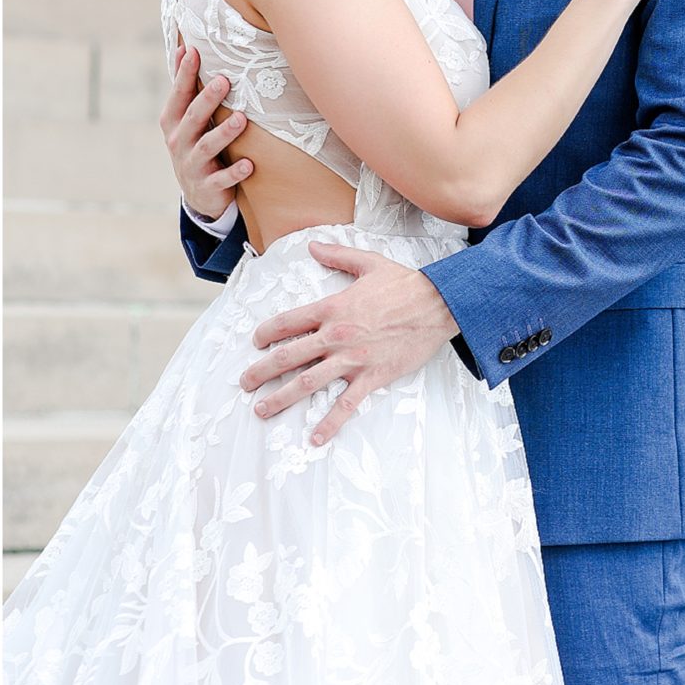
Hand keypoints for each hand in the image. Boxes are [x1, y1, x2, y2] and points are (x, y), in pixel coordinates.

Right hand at [159, 44, 253, 220]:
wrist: (197, 194)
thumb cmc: (195, 143)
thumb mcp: (185, 117)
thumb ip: (186, 87)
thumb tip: (185, 47)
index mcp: (173, 122)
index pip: (179, 95)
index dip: (184, 74)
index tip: (194, 51)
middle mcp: (179, 141)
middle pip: (193, 117)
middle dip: (207, 99)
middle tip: (225, 80)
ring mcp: (192, 164)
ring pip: (208, 146)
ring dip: (224, 132)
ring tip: (241, 119)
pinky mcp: (208, 185)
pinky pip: (222, 179)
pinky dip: (235, 172)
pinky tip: (250, 164)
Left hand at [240, 243, 459, 445]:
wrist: (438, 304)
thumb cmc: (405, 284)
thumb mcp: (368, 263)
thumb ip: (337, 256)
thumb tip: (313, 246)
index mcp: (332, 308)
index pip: (288, 322)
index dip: (266, 333)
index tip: (256, 342)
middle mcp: (336, 335)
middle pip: (288, 356)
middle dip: (261, 371)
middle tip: (245, 383)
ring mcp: (353, 359)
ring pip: (308, 383)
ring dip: (281, 398)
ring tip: (262, 409)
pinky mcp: (372, 376)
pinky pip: (346, 404)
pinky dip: (329, 423)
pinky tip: (315, 438)